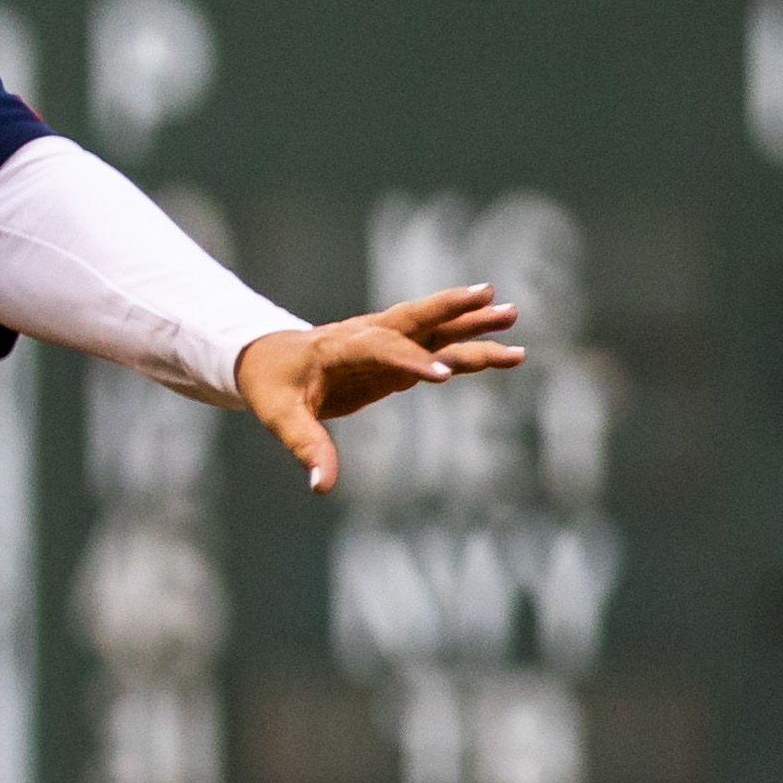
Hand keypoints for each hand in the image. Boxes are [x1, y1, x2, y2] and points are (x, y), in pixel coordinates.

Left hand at [233, 286, 527, 494]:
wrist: (269, 359)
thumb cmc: (272, 386)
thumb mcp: (280, 416)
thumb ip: (306, 447)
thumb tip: (321, 486)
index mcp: (338, 347)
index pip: (379, 349)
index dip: (409, 361)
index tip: (443, 376)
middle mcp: (367, 336)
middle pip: (413, 318)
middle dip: (451, 309)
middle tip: (491, 296)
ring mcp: (386, 344)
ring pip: (433, 329)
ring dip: (471, 323)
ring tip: (513, 314)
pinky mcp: (397, 358)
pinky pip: (438, 350)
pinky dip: (468, 349)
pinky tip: (503, 349)